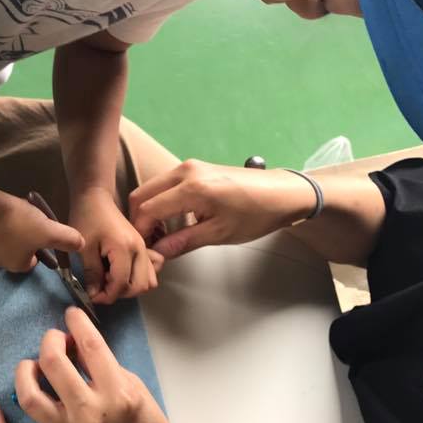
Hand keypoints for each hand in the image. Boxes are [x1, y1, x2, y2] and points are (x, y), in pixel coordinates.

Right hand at [0, 190, 83, 272]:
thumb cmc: (15, 222)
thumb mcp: (48, 230)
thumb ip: (67, 239)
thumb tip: (80, 245)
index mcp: (17, 266)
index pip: (35, 260)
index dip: (41, 245)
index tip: (42, 230)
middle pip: (20, 250)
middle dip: (26, 236)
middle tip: (30, 218)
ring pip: (6, 241)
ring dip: (12, 229)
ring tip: (16, 213)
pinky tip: (0, 211)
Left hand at [0, 307, 191, 422]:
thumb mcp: (135, 387)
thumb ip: (102, 367)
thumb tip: (74, 346)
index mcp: (117, 392)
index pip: (90, 345)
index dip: (77, 322)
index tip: (72, 315)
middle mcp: (89, 412)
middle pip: (53, 363)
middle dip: (50, 341)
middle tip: (56, 340)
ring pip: (29, 398)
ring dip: (25, 373)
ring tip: (31, 366)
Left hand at [70, 188, 160, 303]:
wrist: (96, 198)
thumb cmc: (87, 218)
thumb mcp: (84, 247)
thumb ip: (91, 272)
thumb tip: (94, 294)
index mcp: (125, 249)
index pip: (122, 284)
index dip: (106, 296)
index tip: (91, 296)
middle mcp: (140, 250)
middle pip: (140, 286)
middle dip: (119, 294)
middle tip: (100, 288)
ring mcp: (144, 249)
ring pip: (148, 282)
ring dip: (130, 287)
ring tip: (110, 281)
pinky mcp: (143, 248)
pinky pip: (150, 271)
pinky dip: (138, 278)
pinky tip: (120, 273)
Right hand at [129, 160, 318, 261]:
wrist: (283, 192)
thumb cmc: (256, 215)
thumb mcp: (219, 234)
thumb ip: (183, 242)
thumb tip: (156, 255)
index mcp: (191, 188)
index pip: (148, 210)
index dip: (141, 232)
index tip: (144, 250)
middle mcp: (184, 172)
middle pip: (142, 195)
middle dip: (140, 221)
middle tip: (150, 244)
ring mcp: (188, 167)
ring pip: (152, 188)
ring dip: (149, 211)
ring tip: (161, 236)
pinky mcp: (194, 168)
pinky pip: (164, 184)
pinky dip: (160, 202)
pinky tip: (171, 221)